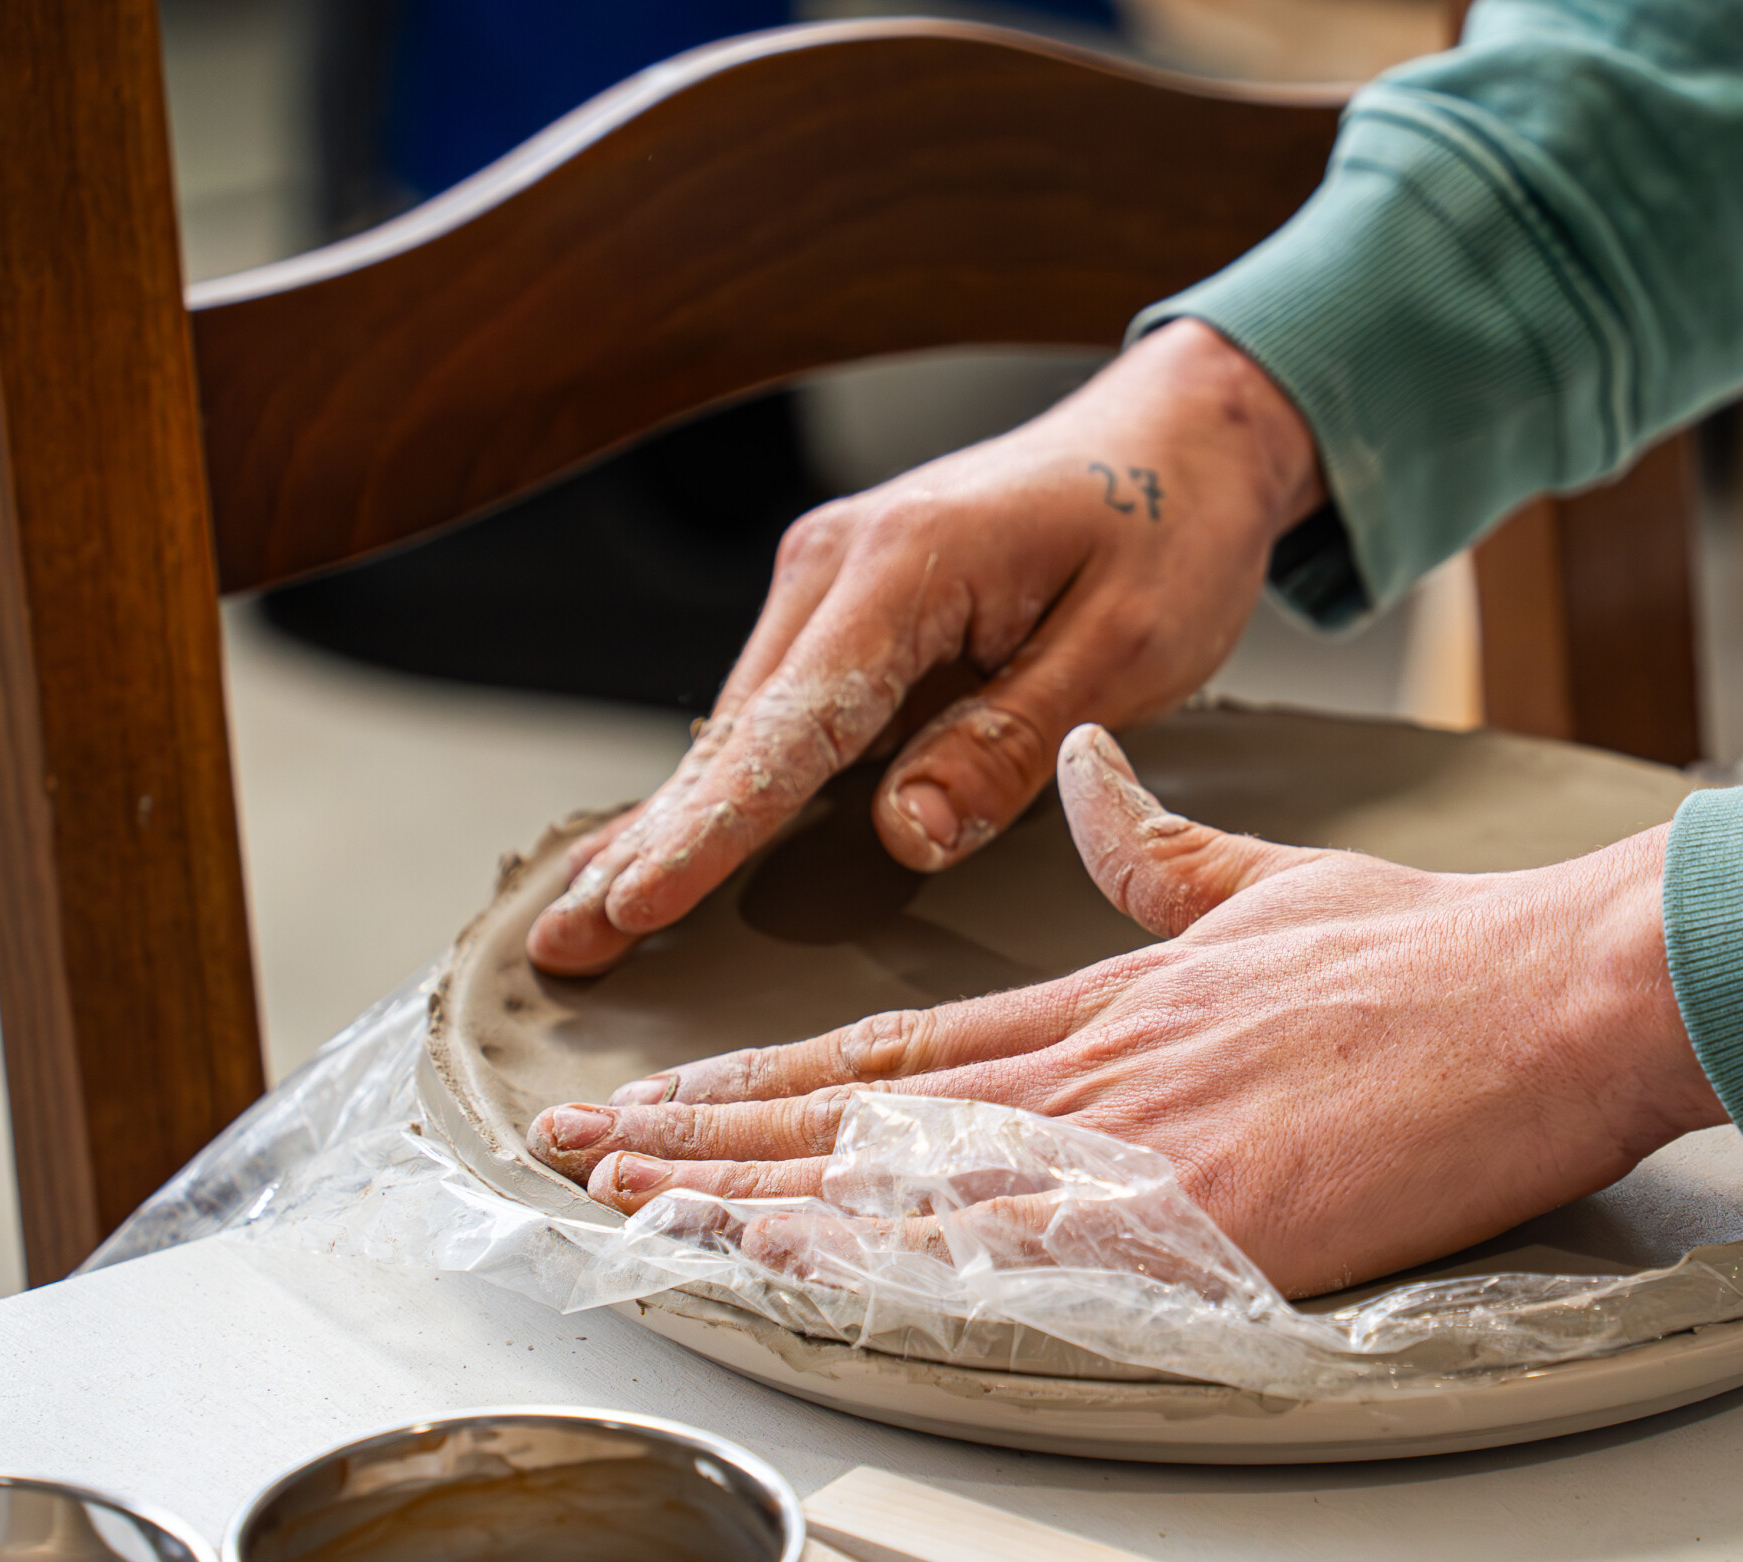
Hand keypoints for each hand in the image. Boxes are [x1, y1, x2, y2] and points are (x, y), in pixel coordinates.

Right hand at [526, 320, 1324, 976]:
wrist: (1180, 435)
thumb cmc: (1168, 530)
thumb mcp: (1125, 647)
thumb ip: (1006, 742)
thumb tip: (903, 836)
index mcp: (905, 566)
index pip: (791, 727)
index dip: (714, 828)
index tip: (639, 904)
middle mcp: (838, 563)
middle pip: (735, 733)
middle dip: (648, 845)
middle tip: (561, 944)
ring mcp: (832, 580)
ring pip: (743, 727)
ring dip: (670, 823)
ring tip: (583, 920)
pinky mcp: (848, 604)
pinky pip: (776, 712)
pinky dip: (722, 784)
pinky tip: (660, 845)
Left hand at [528, 726, 1729, 1298]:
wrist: (1558, 985)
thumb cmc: (1435, 953)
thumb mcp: (1275, 883)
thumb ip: (1163, 851)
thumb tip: (1090, 780)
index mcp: (1108, 995)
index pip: (898, 1042)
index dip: (772, 1074)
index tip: (677, 1090)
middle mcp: (1093, 1065)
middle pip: (862, 1110)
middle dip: (712, 1135)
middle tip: (588, 1151)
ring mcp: (1137, 1140)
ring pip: (902, 1179)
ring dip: (755, 1199)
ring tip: (633, 1208)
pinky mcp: (1200, 1215)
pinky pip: (1011, 1256)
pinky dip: (890, 1271)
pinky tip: (800, 1285)